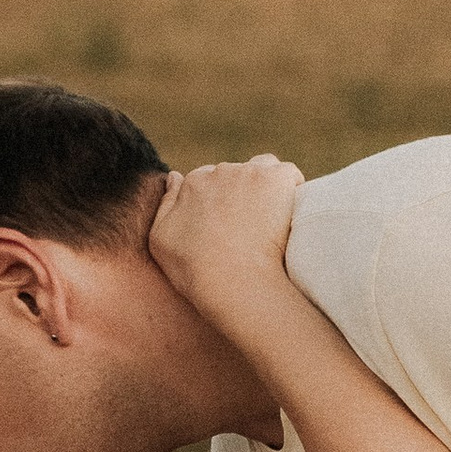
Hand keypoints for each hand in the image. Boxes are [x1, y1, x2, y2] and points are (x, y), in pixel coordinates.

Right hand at [146, 155, 303, 337]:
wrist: (233, 282)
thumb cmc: (195, 271)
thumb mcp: (160, 241)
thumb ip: (164, 205)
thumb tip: (175, 175)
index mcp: (192, 184)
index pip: (207, 180)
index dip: (218, 202)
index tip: (228, 225)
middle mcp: (219, 171)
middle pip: (234, 174)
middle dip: (241, 194)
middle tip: (250, 227)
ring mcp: (249, 173)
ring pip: (261, 169)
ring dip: (264, 187)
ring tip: (270, 218)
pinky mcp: (276, 179)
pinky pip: (288, 174)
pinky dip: (290, 188)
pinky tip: (288, 212)